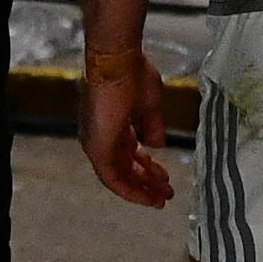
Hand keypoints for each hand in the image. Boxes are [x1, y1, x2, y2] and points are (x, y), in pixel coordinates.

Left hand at [78, 50, 171, 206]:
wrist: (118, 62)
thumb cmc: (133, 75)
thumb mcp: (150, 105)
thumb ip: (152, 127)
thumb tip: (157, 144)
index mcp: (113, 124)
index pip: (130, 152)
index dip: (148, 166)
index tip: (164, 177)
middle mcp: (101, 135)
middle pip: (125, 167)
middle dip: (147, 181)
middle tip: (166, 192)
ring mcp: (96, 143)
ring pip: (118, 176)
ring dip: (141, 189)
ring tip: (162, 199)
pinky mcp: (96, 149)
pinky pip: (112, 178)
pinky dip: (130, 190)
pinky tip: (148, 197)